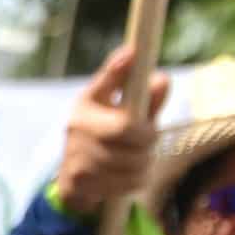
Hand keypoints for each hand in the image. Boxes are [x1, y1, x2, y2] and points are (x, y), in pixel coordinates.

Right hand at [52, 46, 170, 213]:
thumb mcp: (119, 111)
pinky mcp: (80, 182)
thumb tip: (162, 79)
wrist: (73, 179)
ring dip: (144, 159)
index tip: (133, 51)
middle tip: (149, 137)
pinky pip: (129, 181)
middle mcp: (76, 127)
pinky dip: (137, 178)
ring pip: (134, 159)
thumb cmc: (104, 135)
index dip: (119, 69)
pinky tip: (127, 173)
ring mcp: (76, 155)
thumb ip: (143, 96)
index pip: (108, 84)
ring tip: (136, 157)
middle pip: (130, 130)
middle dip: (148, 136)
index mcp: (85, 104)